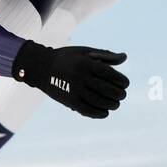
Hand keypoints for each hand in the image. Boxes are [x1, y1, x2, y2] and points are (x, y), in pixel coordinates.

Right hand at [12, 42, 127, 118]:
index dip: (122, 81)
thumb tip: (124, 57)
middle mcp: (80, 77)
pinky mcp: (69, 101)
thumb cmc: (66, 58)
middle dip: (119, 94)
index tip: (125, 84)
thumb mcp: (84, 52)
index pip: (111, 75)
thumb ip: (104, 55)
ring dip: (112, 105)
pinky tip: (105, 112)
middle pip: (107, 89)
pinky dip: (99, 113)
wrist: (40, 67)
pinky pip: (88, 110)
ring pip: (99, 101)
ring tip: (115, 104)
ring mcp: (74, 90)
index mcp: (86, 63)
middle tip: (122, 95)